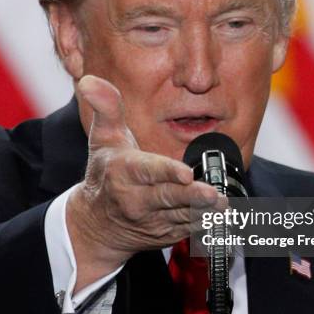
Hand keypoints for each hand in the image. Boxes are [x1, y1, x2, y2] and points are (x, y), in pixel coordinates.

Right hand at [67, 75, 219, 290]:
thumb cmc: (105, 175)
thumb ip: (106, 108)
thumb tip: (90, 80)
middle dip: (191, 196)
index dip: (166, 172)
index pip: (146, 170)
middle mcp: (136, 199)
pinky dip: (204, 225)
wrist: (97, 224)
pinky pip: (187, 230)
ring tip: (223, 206)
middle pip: (168, 197)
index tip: (186, 173)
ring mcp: (152, 220)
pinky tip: (221, 218)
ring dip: (204, 212)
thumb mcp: (103, 139)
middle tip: (213, 194)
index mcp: (123, 173)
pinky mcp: (165, 234)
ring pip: (181, 216)